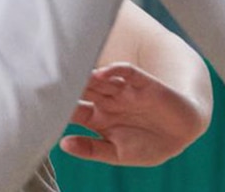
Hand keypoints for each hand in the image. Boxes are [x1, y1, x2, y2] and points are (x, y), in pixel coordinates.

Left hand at [60, 62, 203, 165]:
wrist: (183, 136)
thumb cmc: (148, 146)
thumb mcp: (118, 154)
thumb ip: (91, 149)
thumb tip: (63, 144)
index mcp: (98, 118)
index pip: (74, 110)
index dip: (60, 108)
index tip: (41, 106)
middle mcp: (108, 101)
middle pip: (84, 91)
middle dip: (70, 87)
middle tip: (51, 82)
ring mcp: (124, 90)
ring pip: (101, 80)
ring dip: (88, 77)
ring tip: (74, 75)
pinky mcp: (143, 83)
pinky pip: (127, 72)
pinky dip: (115, 70)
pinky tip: (103, 73)